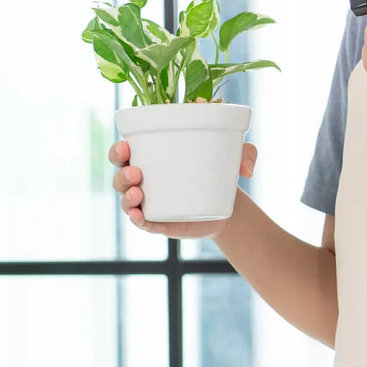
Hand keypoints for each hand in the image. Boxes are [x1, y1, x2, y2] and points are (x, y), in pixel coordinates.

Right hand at [109, 139, 257, 238]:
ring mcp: (149, 203)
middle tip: (135, 171)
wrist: (227, 208)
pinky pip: (141, 222)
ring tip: (137, 192)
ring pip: (126, 198)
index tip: (125, 143)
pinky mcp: (158, 222)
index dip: (119, 148)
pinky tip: (138, 215)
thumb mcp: (235, 158)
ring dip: (126, 195)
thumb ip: (246, 154)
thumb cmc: (221, 173)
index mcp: (152, 158)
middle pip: (120, 175)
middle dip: (120, 171)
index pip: (126, 151)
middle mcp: (145, 180)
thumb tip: (248, 168)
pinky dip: (136, 219)